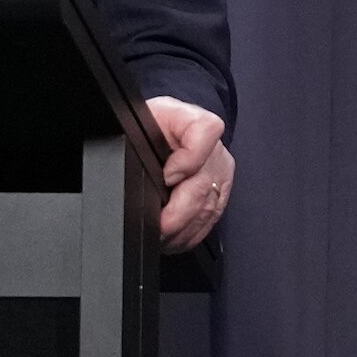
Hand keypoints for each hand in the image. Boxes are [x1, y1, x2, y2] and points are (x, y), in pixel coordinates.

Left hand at [149, 98, 232, 248]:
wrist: (163, 138)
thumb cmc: (149, 131)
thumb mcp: (137, 122)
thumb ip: (138, 137)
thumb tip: (134, 172)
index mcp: (191, 119)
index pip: (206, 131)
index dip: (189, 159)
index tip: (167, 178)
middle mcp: (213, 147)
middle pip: (204, 184)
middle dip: (179, 213)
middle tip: (160, 227)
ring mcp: (221, 172)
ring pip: (208, 207)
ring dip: (184, 228)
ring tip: (163, 236)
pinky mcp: (222, 193)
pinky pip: (211, 219)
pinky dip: (191, 232)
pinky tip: (175, 236)